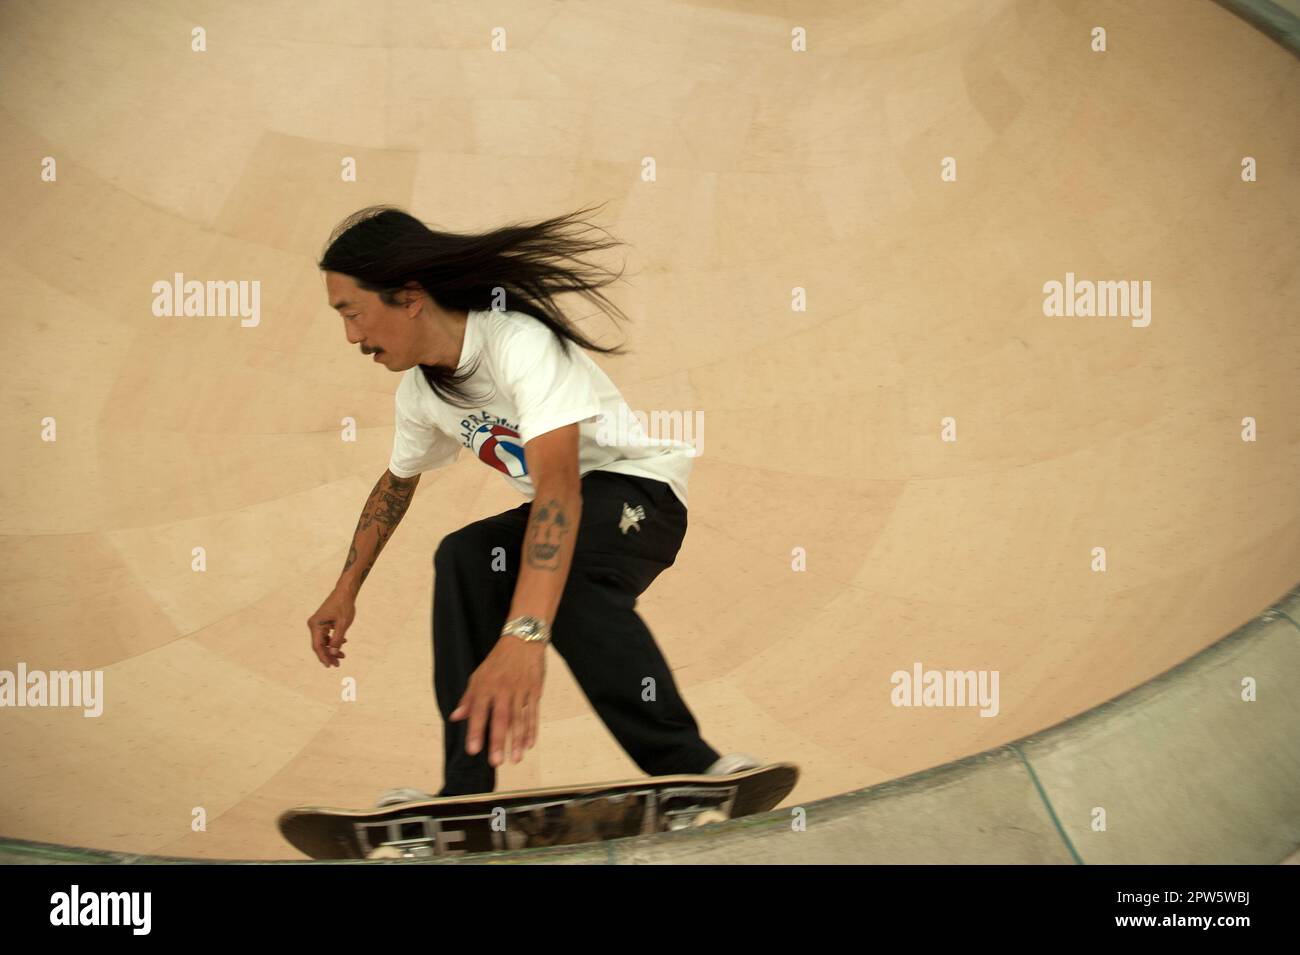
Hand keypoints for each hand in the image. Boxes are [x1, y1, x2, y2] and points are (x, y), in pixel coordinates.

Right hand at [307, 587, 355, 667]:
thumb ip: (337, 640)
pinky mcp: (322, 622)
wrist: (344, 592)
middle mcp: (313, 625)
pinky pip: (325, 636)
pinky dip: (332, 641)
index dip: (323, 657)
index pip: (317, 646)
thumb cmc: (344, 605)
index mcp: (316, 625)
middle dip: (328, 655)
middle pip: (319, 645)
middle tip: (338, 664)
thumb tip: (333, 654)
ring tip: (342, 656)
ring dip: (331, 649)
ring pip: (323, 641)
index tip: (330, 666)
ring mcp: (317, 624)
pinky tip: (342, 642)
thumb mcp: (342, 624)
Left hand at [450, 637, 545, 765]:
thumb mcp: (478, 676)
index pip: (479, 712)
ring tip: (516, 759)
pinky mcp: (535, 690)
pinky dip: (532, 730)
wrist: (522, 640)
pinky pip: (533, 713)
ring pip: (520, 719)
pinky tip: (529, 744)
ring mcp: (520, 690)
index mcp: (485, 686)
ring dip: (518, 740)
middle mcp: (502, 689)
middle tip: (496, 762)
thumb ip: (468, 699)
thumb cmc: (497, 661)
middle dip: (498, 741)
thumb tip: (455, 718)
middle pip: (501, 718)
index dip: (476, 731)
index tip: (473, 750)